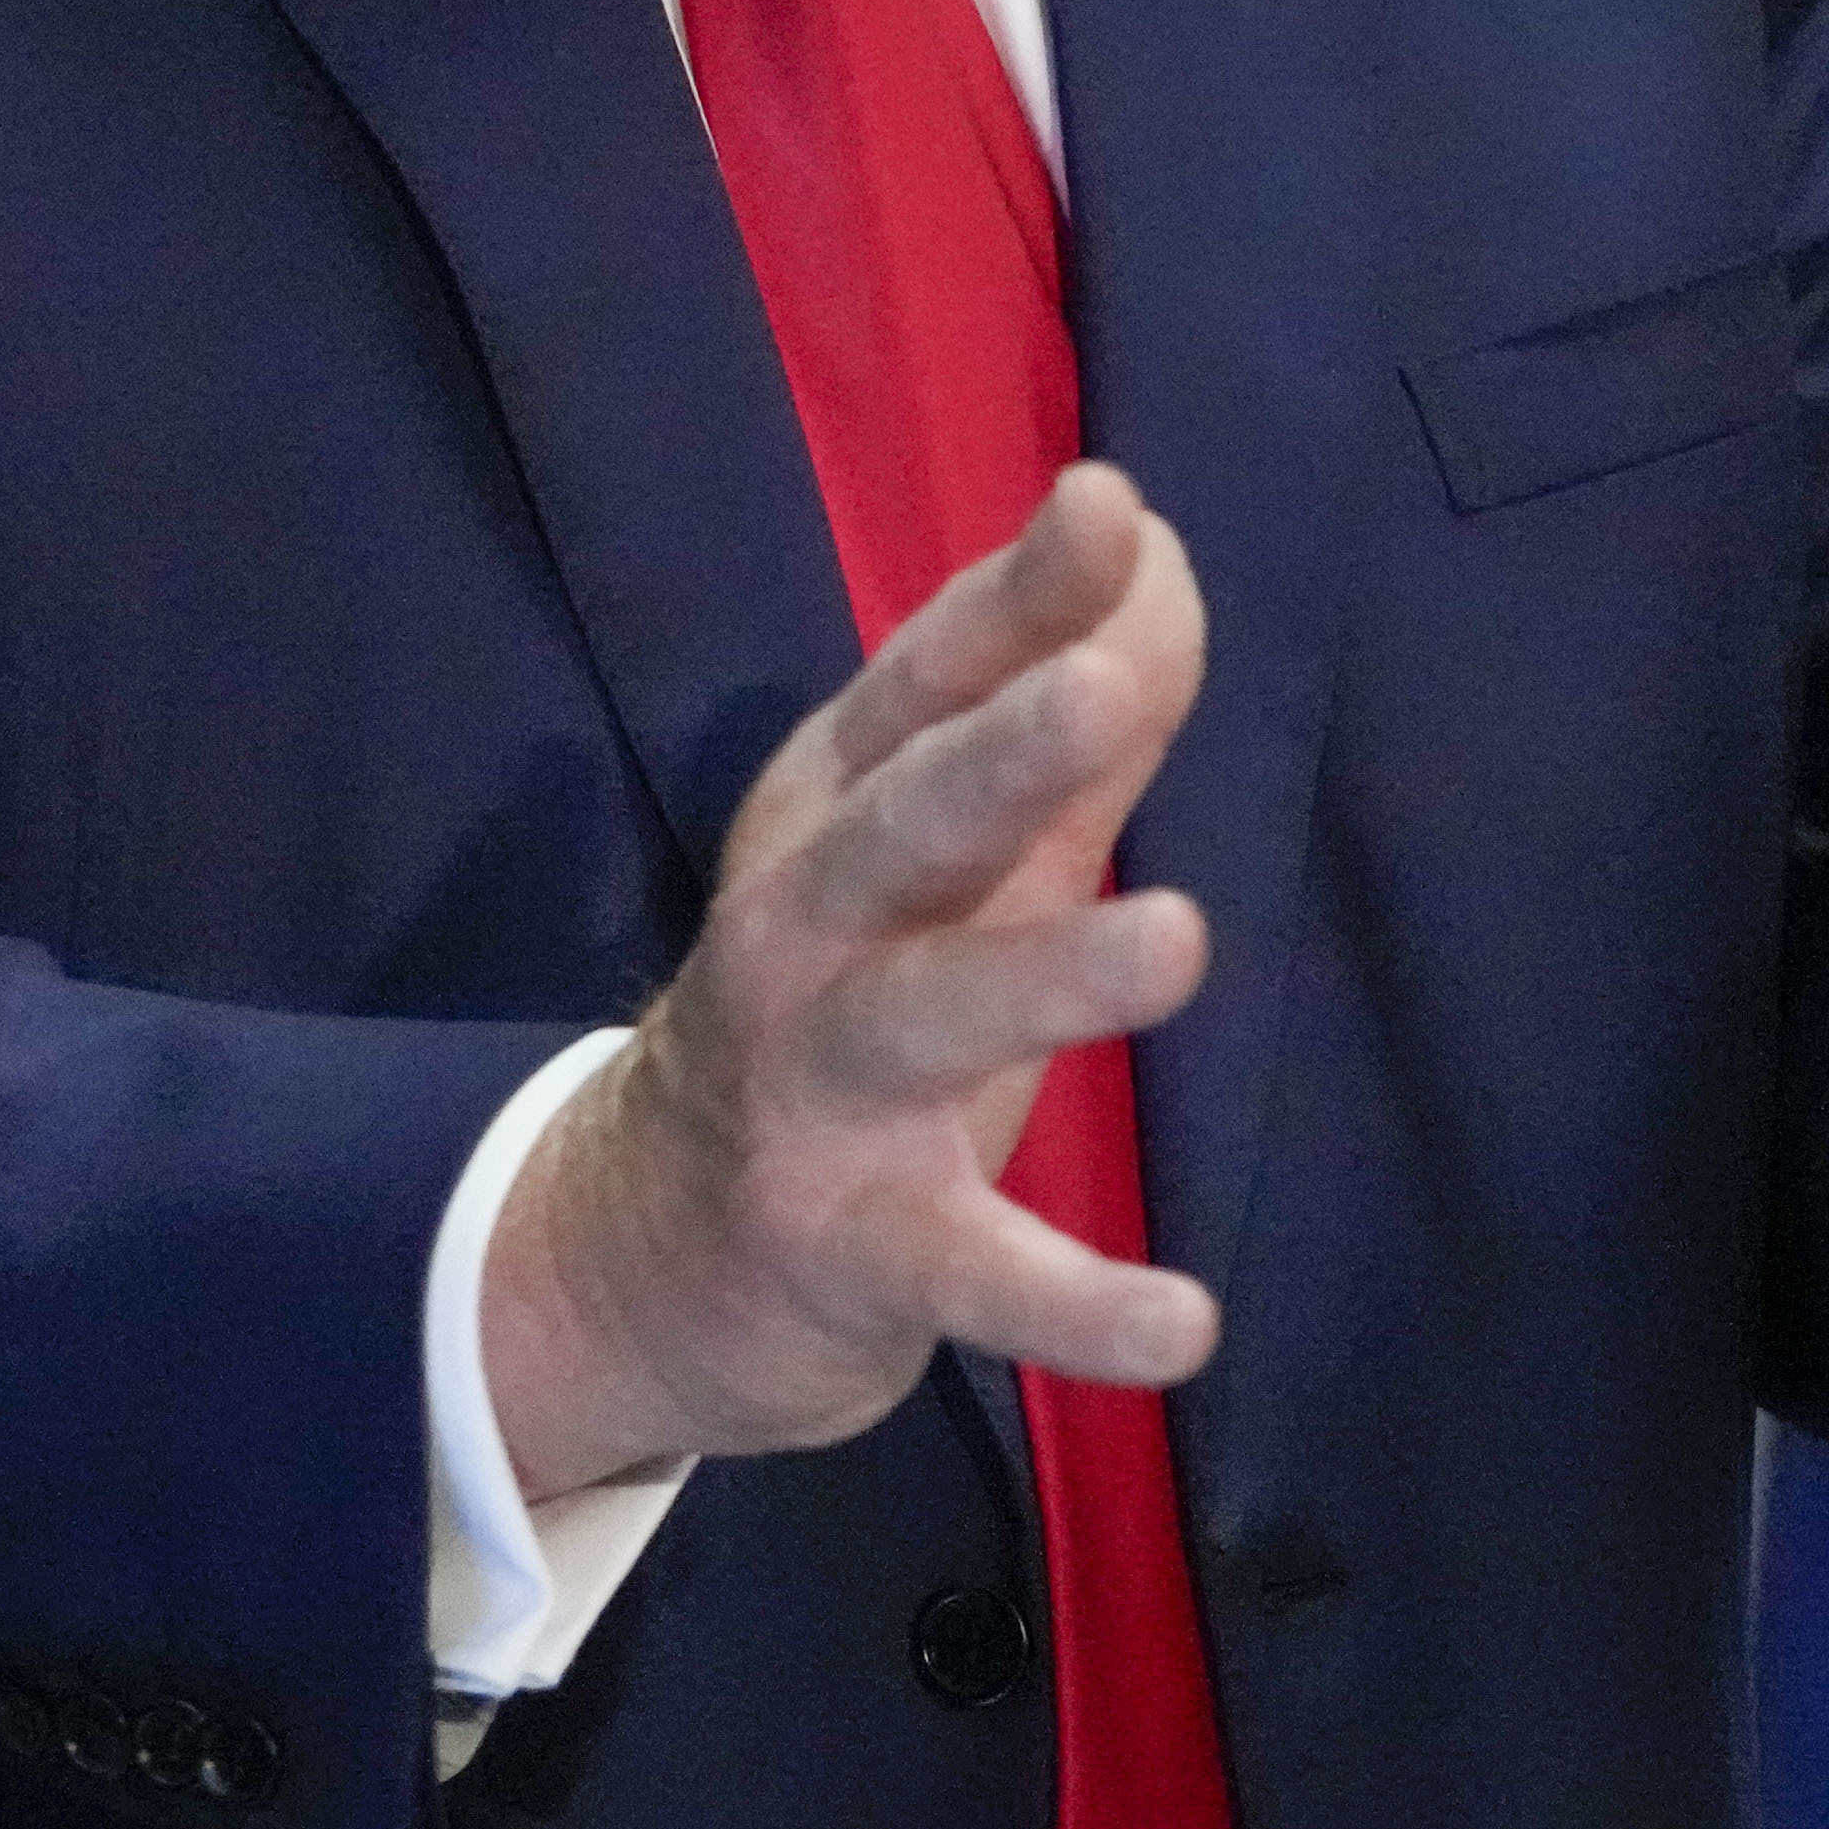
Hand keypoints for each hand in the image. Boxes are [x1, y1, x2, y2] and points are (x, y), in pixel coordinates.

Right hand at [478, 465, 1217, 1500]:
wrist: (646, 1253)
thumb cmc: (840, 1015)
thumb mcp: (947, 865)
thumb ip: (1067, 731)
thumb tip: (1167, 561)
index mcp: (836, 816)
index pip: (927, 687)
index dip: (1016, 599)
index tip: (1110, 504)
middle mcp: (805, 930)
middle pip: (900, 826)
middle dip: (997, 754)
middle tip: (1103, 690)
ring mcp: (814, 1089)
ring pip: (926, 1017)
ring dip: (1048, 977)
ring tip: (1178, 939)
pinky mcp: (848, 1245)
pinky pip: (965, 1271)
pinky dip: (1069, 1303)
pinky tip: (1182, 1324)